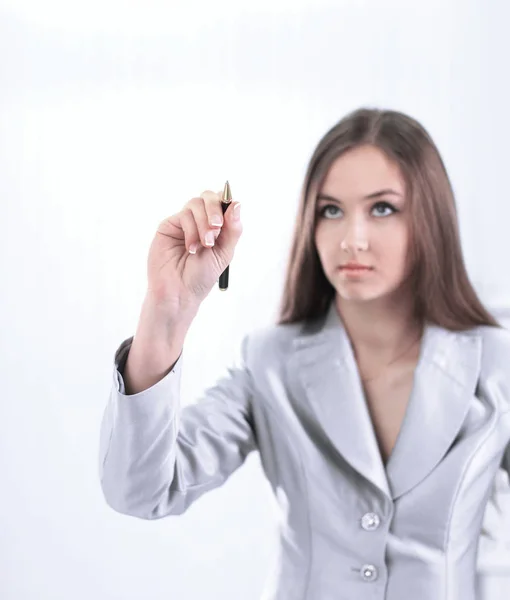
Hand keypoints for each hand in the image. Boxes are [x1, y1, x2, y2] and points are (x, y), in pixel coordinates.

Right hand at [145, 189, 241, 312]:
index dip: (227, 203)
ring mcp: (184, 222)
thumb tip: (237, 203)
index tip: (228, 217)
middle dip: (215, 210)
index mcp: (217, 227)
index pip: (223, 203)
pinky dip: (191, 230)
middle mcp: (200, 221)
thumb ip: (233, 228)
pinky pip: (183, 215)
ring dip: (203, 223)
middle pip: (209, 197)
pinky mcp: (169, 226)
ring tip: (204, 245)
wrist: (180, 292)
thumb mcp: (225, 252)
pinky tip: (191, 248)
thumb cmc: (202, 276)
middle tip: (216, 228)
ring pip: (196, 204)